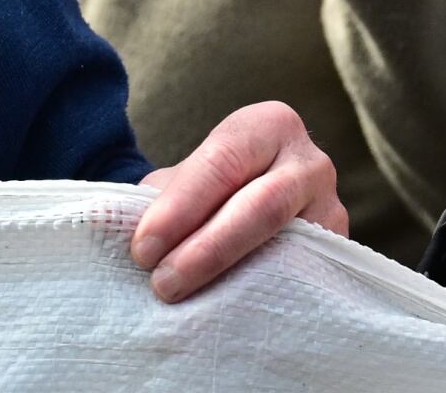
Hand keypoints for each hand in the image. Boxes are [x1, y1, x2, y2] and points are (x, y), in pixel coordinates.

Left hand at [131, 100, 344, 302]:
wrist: (252, 209)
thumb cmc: (210, 195)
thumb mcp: (184, 181)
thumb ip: (154, 198)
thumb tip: (107, 219)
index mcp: (268, 126)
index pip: (224, 160)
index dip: (182, 205)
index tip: (143, 248)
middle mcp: (310, 162)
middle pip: (263, 205)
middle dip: (209, 247)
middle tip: (163, 283)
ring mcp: (331, 211)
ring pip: (289, 246)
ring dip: (236, 278)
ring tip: (190, 304)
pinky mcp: (338, 258)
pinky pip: (303, 279)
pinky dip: (263, 298)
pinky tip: (227, 319)